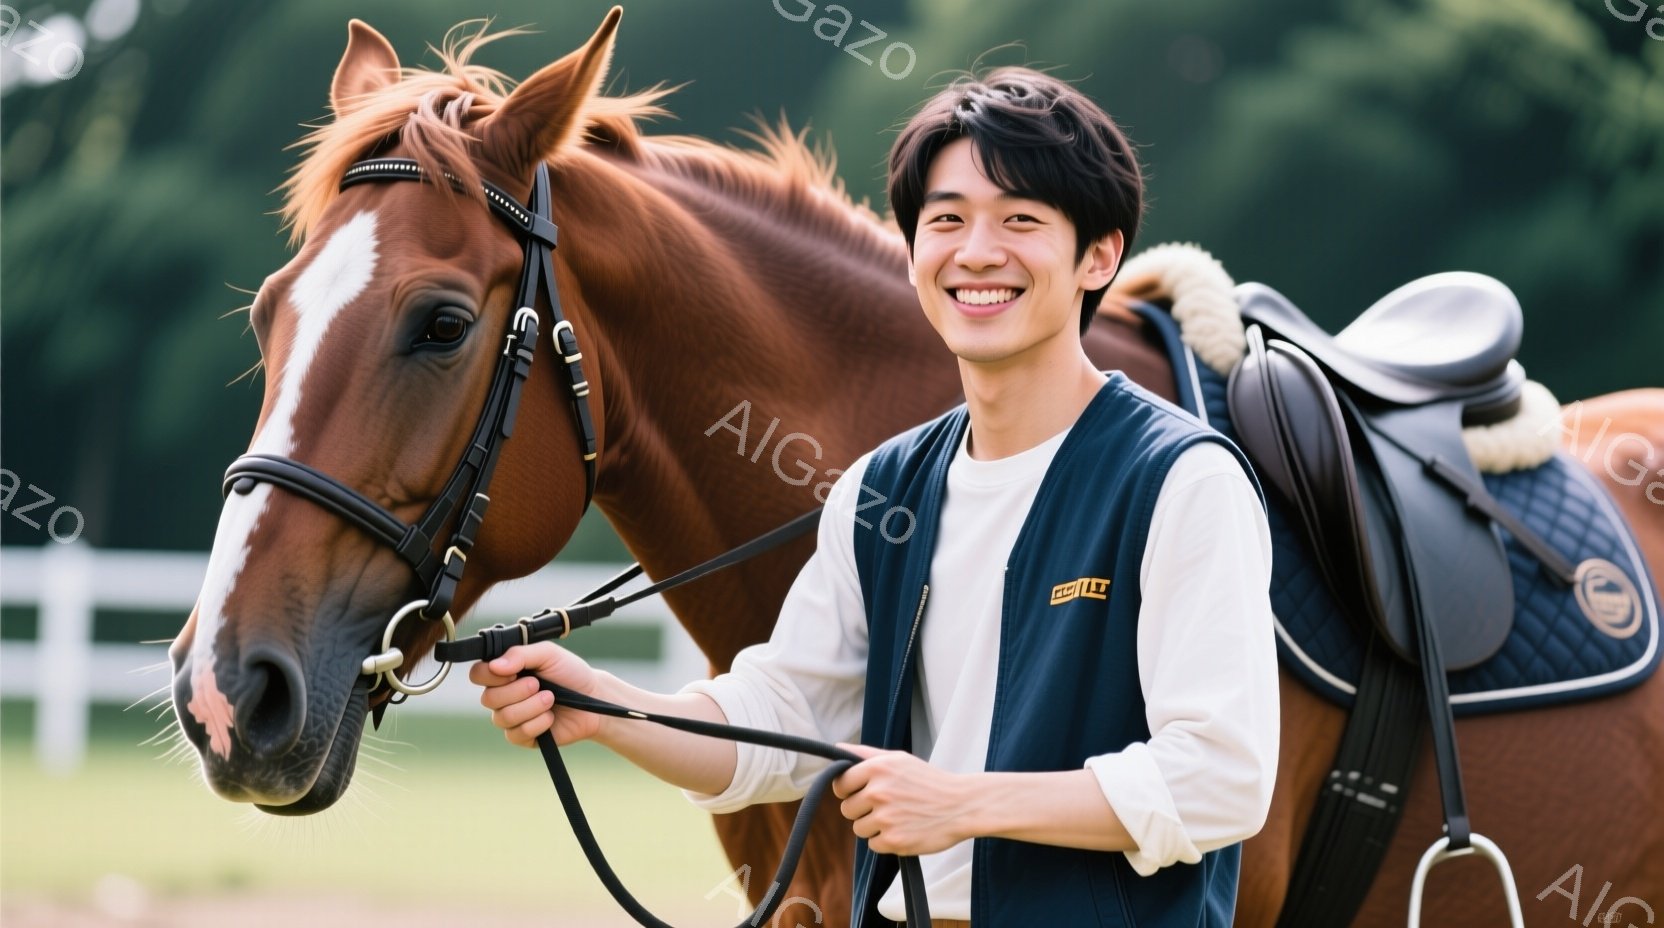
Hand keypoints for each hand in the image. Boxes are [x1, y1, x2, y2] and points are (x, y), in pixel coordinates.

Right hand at [470, 642, 603, 747]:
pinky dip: (537, 724)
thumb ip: (520, 654)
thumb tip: (494, 665)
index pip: (478, 674)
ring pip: (502, 717)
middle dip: (517, 691)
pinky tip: (551, 717)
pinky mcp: (523, 737)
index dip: (490, 675)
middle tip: (539, 684)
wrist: (593, 698)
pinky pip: (516, 734)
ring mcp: (512, 717)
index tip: (514, 672)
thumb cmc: (570, 672)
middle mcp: (503, 695)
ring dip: (530, 707)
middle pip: (488, 699)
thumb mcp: (548, 654)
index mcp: (505, 672)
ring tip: (550, 698)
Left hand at [831, 743, 972, 855]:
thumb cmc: (929, 781)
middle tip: (886, 806)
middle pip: (847, 809)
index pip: (840, 784)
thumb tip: (837, 749)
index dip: (849, 790)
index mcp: (877, 768)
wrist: (961, 805)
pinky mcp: (894, 840)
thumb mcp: (899, 759)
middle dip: (862, 810)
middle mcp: (878, 792)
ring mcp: (886, 817)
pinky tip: (904, 829)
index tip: (861, 792)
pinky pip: (873, 845)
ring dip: (874, 827)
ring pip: (859, 828)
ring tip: (897, 817)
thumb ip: (865, 754)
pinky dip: (886, 841)